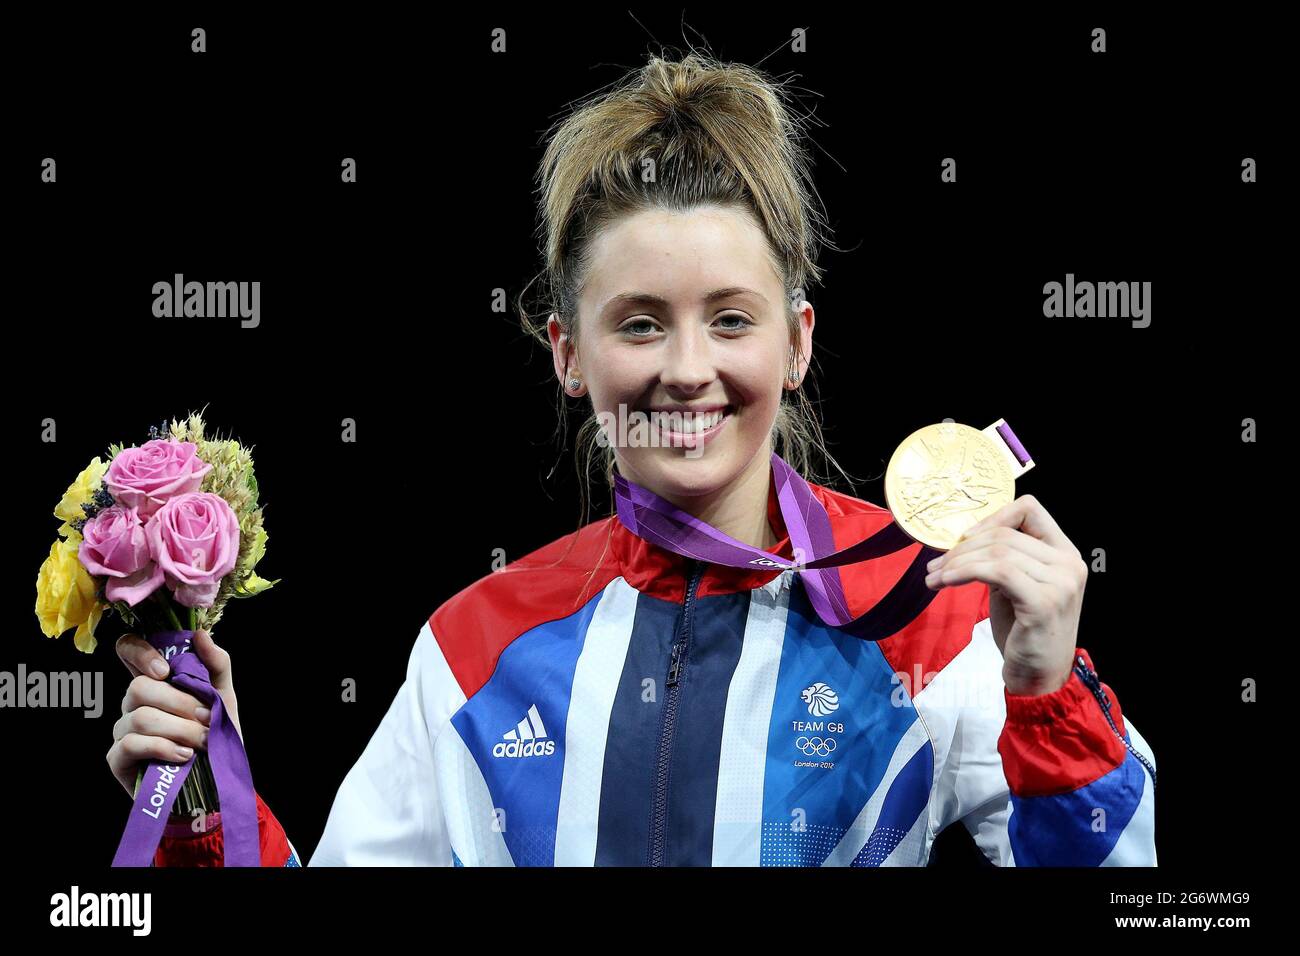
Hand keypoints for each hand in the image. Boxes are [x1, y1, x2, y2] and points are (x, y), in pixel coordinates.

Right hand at [106, 629, 240, 797]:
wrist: (216, 782)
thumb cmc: (216, 736)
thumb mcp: (223, 698)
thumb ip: (215, 665)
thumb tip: (199, 635)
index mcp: (155, 683)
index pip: (127, 650)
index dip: (138, 651)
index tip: (166, 669)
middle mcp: (133, 704)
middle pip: (139, 687)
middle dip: (180, 703)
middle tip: (207, 719)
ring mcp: (122, 731)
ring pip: (140, 717)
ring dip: (180, 729)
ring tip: (203, 742)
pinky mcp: (118, 759)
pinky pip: (132, 743)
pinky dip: (164, 747)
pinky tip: (184, 756)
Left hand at [923, 494, 1084, 695]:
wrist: (1039, 677)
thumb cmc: (1023, 632)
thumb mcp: (1015, 586)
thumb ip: (1002, 558)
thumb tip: (963, 538)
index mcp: (1064, 553)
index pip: (1029, 509)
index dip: (993, 517)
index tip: (964, 537)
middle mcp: (1068, 563)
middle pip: (1004, 533)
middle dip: (962, 547)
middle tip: (936, 565)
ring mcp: (1060, 582)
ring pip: (997, 552)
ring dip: (957, 562)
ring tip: (934, 577)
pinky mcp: (1043, 602)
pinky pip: (996, 572)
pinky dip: (964, 572)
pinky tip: (945, 583)